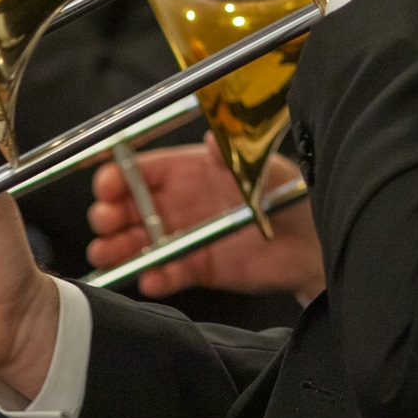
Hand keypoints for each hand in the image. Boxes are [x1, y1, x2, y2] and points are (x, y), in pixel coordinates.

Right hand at [87, 136, 324, 302]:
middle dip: (109, 213)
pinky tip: (151, 280)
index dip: (118, 175)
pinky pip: (167, 274)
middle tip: (103, 222)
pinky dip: (155, 278)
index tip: (105, 185)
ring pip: (140, 242)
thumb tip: (212, 138)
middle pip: (130, 207)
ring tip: (107, 254)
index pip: (142, 169)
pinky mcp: (198, 268)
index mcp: (190, 170)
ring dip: (118, 248)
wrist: (313, 243)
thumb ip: (234, 157)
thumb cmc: (289, 194)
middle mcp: (181, 203)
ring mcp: (186, 237)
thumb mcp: (262, 168)